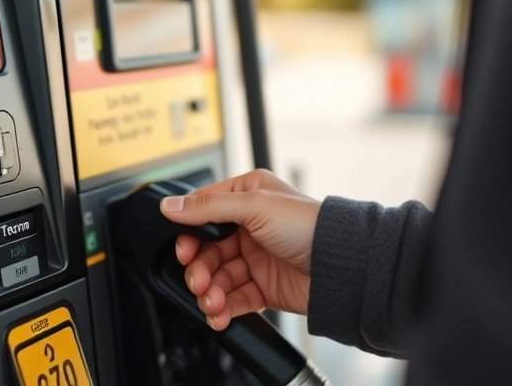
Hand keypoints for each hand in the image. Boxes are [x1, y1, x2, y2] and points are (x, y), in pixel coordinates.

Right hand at [159, 169, 319, 329]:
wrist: (342, 266)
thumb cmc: (308, 225)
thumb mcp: (254, 205)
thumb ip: (208, 207)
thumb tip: (170, 205)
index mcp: (247, 197)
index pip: (203, 213)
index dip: (189, 233)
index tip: (183, 250)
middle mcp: (249, 226)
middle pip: (207, 250)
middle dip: (200, 268)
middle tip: (198, 280)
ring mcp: (256, 257)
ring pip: (218, 277)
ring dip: (210, 291)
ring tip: (212, 302)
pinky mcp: (263, 286)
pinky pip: (233, 298)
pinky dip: (223, 307)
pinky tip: (219, 313)